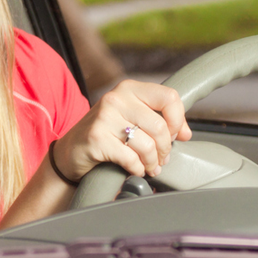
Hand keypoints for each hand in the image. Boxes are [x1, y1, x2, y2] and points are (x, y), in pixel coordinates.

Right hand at [51, 80, 190, 182]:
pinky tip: (134, 169)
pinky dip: (137, 169)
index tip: (176, 136)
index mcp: (129, 88)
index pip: (169, 97)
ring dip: (152, 162)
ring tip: (149, 167)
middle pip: (160, 126)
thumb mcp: (131, 118)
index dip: (178, 120)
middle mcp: (116, 98)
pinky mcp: (96, 138)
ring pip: (147, 144)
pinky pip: (131, 158)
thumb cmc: (106, 135)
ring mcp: (104, 117)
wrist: (70, 152)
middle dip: (165, 149)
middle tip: (161, 159)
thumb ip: (158, 120)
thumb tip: (186, 133)